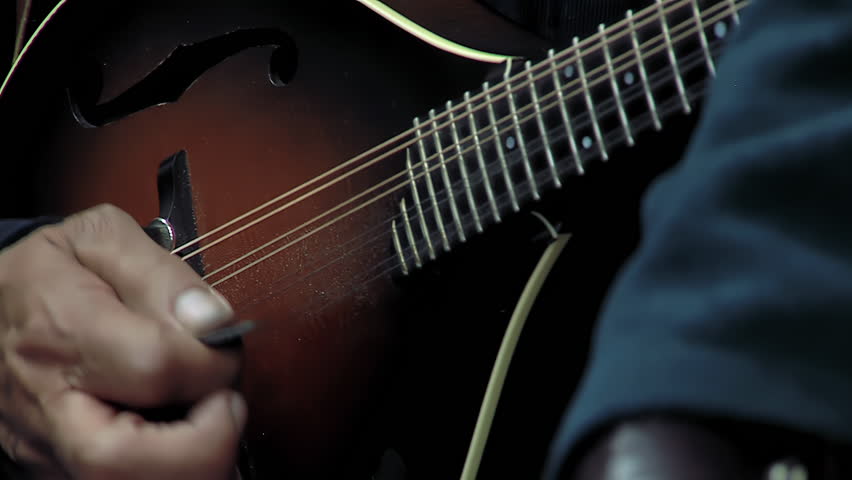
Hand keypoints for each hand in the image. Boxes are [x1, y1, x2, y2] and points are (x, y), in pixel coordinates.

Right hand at [0, 204, 245, 478]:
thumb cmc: (51, 272)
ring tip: (207, 416)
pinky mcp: (53, 471)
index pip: (153, 366)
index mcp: (60, 330)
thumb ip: (160, 275)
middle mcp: (46, 403)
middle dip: (204, 442)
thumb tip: (213, 322)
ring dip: (190, 460)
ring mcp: (46, 448)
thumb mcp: (97, 239)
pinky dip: (168, 466)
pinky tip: (179, 431)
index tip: (224, 345)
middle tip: (225, 403)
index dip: (211, 361)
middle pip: (123, 460)